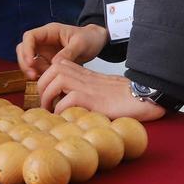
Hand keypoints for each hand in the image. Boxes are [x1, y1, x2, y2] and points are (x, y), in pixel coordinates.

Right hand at [16, 22, 108, 79]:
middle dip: (25, 63)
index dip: (27, 49)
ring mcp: (45, 52)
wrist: (96, 42)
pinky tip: (49, 82)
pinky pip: (38, 69)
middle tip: (33, 76)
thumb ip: (68, 53)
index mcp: (49, 32)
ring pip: (28, 60)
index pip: (29, 37)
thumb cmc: (89, 38)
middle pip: (23, 49)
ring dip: (31, 71)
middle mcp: (43, 41)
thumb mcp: (81, 44)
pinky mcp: (48, 62)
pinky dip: (40, 75)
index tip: (31, 62)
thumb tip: (55, 64)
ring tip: (43, 80)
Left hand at [36, 58, 164, 121]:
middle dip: (42, 87)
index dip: (47, 78)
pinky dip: (61, 111)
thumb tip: (64, 101)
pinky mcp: (90, 98)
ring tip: (50, 111)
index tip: (47, 94)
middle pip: (51, 70)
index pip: (56, 65)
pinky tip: (64, 118)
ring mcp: (86, 85)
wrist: (140, 97)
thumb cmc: (121, 96)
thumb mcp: (97, 86)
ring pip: (55, 82)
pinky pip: (65, 101)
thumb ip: (82, 87)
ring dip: (48, 98)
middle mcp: (82, 75)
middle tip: (45, 104)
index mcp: (84, 71)